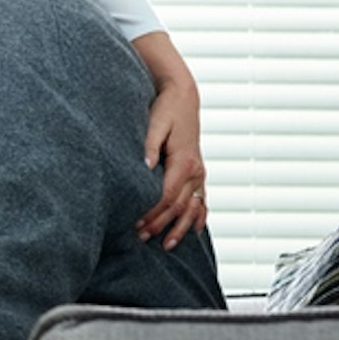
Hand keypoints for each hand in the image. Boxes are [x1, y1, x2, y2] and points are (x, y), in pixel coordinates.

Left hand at [129, 33, 208, 247]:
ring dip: (179, 226)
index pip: (167, 195)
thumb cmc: (167, 107)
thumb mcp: (155, 123)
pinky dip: (198, 216)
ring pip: (192, 207)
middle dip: (160, 223)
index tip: (136, 223)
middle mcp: (195, 170)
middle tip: (140, 236)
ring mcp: (199, 172)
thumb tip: (143, 168)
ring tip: (165, 244)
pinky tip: (193, 230)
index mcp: (184, 161)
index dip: (152, 212)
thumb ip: (149, 146)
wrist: (182, 95)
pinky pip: (202, 199)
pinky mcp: (198, 171)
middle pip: (178, 206)